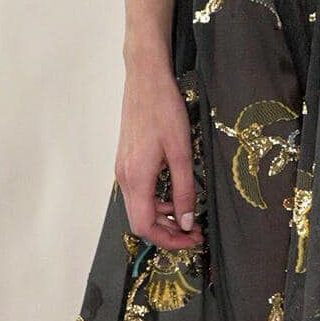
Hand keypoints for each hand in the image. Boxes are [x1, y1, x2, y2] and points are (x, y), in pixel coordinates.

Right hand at [117, 57, 202, 250]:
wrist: (145, 80)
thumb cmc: (164, 110)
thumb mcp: (182, 152)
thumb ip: (184, 190)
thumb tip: (187, 222)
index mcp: (136, 178)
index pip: (144, 226)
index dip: (168, 240)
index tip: (191, 239)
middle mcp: (124, 177)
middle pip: (141, 221)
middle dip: (168, 232)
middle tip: (196, 231)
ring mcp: (123, 169)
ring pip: (140, 207)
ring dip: (164, 216)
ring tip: (190, 215)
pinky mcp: (127, 162)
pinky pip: (139, 192)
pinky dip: (157, 201)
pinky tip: (176, 195)